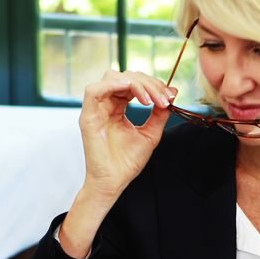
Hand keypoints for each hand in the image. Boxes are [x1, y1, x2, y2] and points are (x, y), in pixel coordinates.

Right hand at [57, 70, 174, 258]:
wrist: (114, 181)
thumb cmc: (127, 162)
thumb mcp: (150, 133)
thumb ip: (159, 113)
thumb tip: (172, 91)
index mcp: (117, 106)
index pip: (134, 83)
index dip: (152, 85)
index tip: (170, 97)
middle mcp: (105, 104)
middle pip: (125, 77)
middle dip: (148, 83)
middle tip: (164, 99)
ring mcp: (95, 109)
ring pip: (112, 78)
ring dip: (135, 83)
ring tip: (150, 100)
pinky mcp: (87, 116)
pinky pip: (94, 90)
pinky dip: (114, 85)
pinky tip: (132, 92)